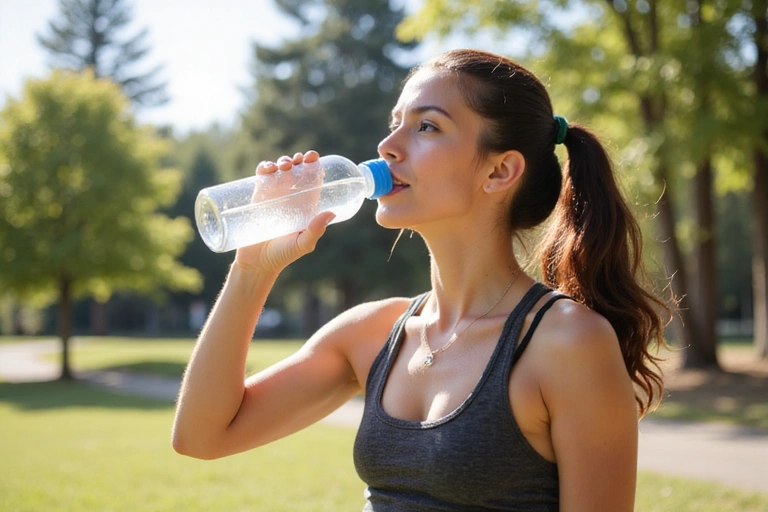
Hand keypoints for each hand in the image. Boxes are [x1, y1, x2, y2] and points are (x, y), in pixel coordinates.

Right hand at [234, 150, 335, 273]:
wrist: (257, 263)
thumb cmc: (283, 255)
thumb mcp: (303, 244)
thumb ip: (315, 231)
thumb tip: (331, 213)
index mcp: (306, 205)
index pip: (313, 180)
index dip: (314, 165)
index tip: (313, 158)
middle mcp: (291, 198)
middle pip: (297, 171)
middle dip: (299, 159)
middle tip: (299, 160)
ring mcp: (274, 196)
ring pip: (280, 170)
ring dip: (283, 161)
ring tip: (285, 165)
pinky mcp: (257, 197)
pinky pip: (261, 177)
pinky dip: (264, 167)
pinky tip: (268, 168)